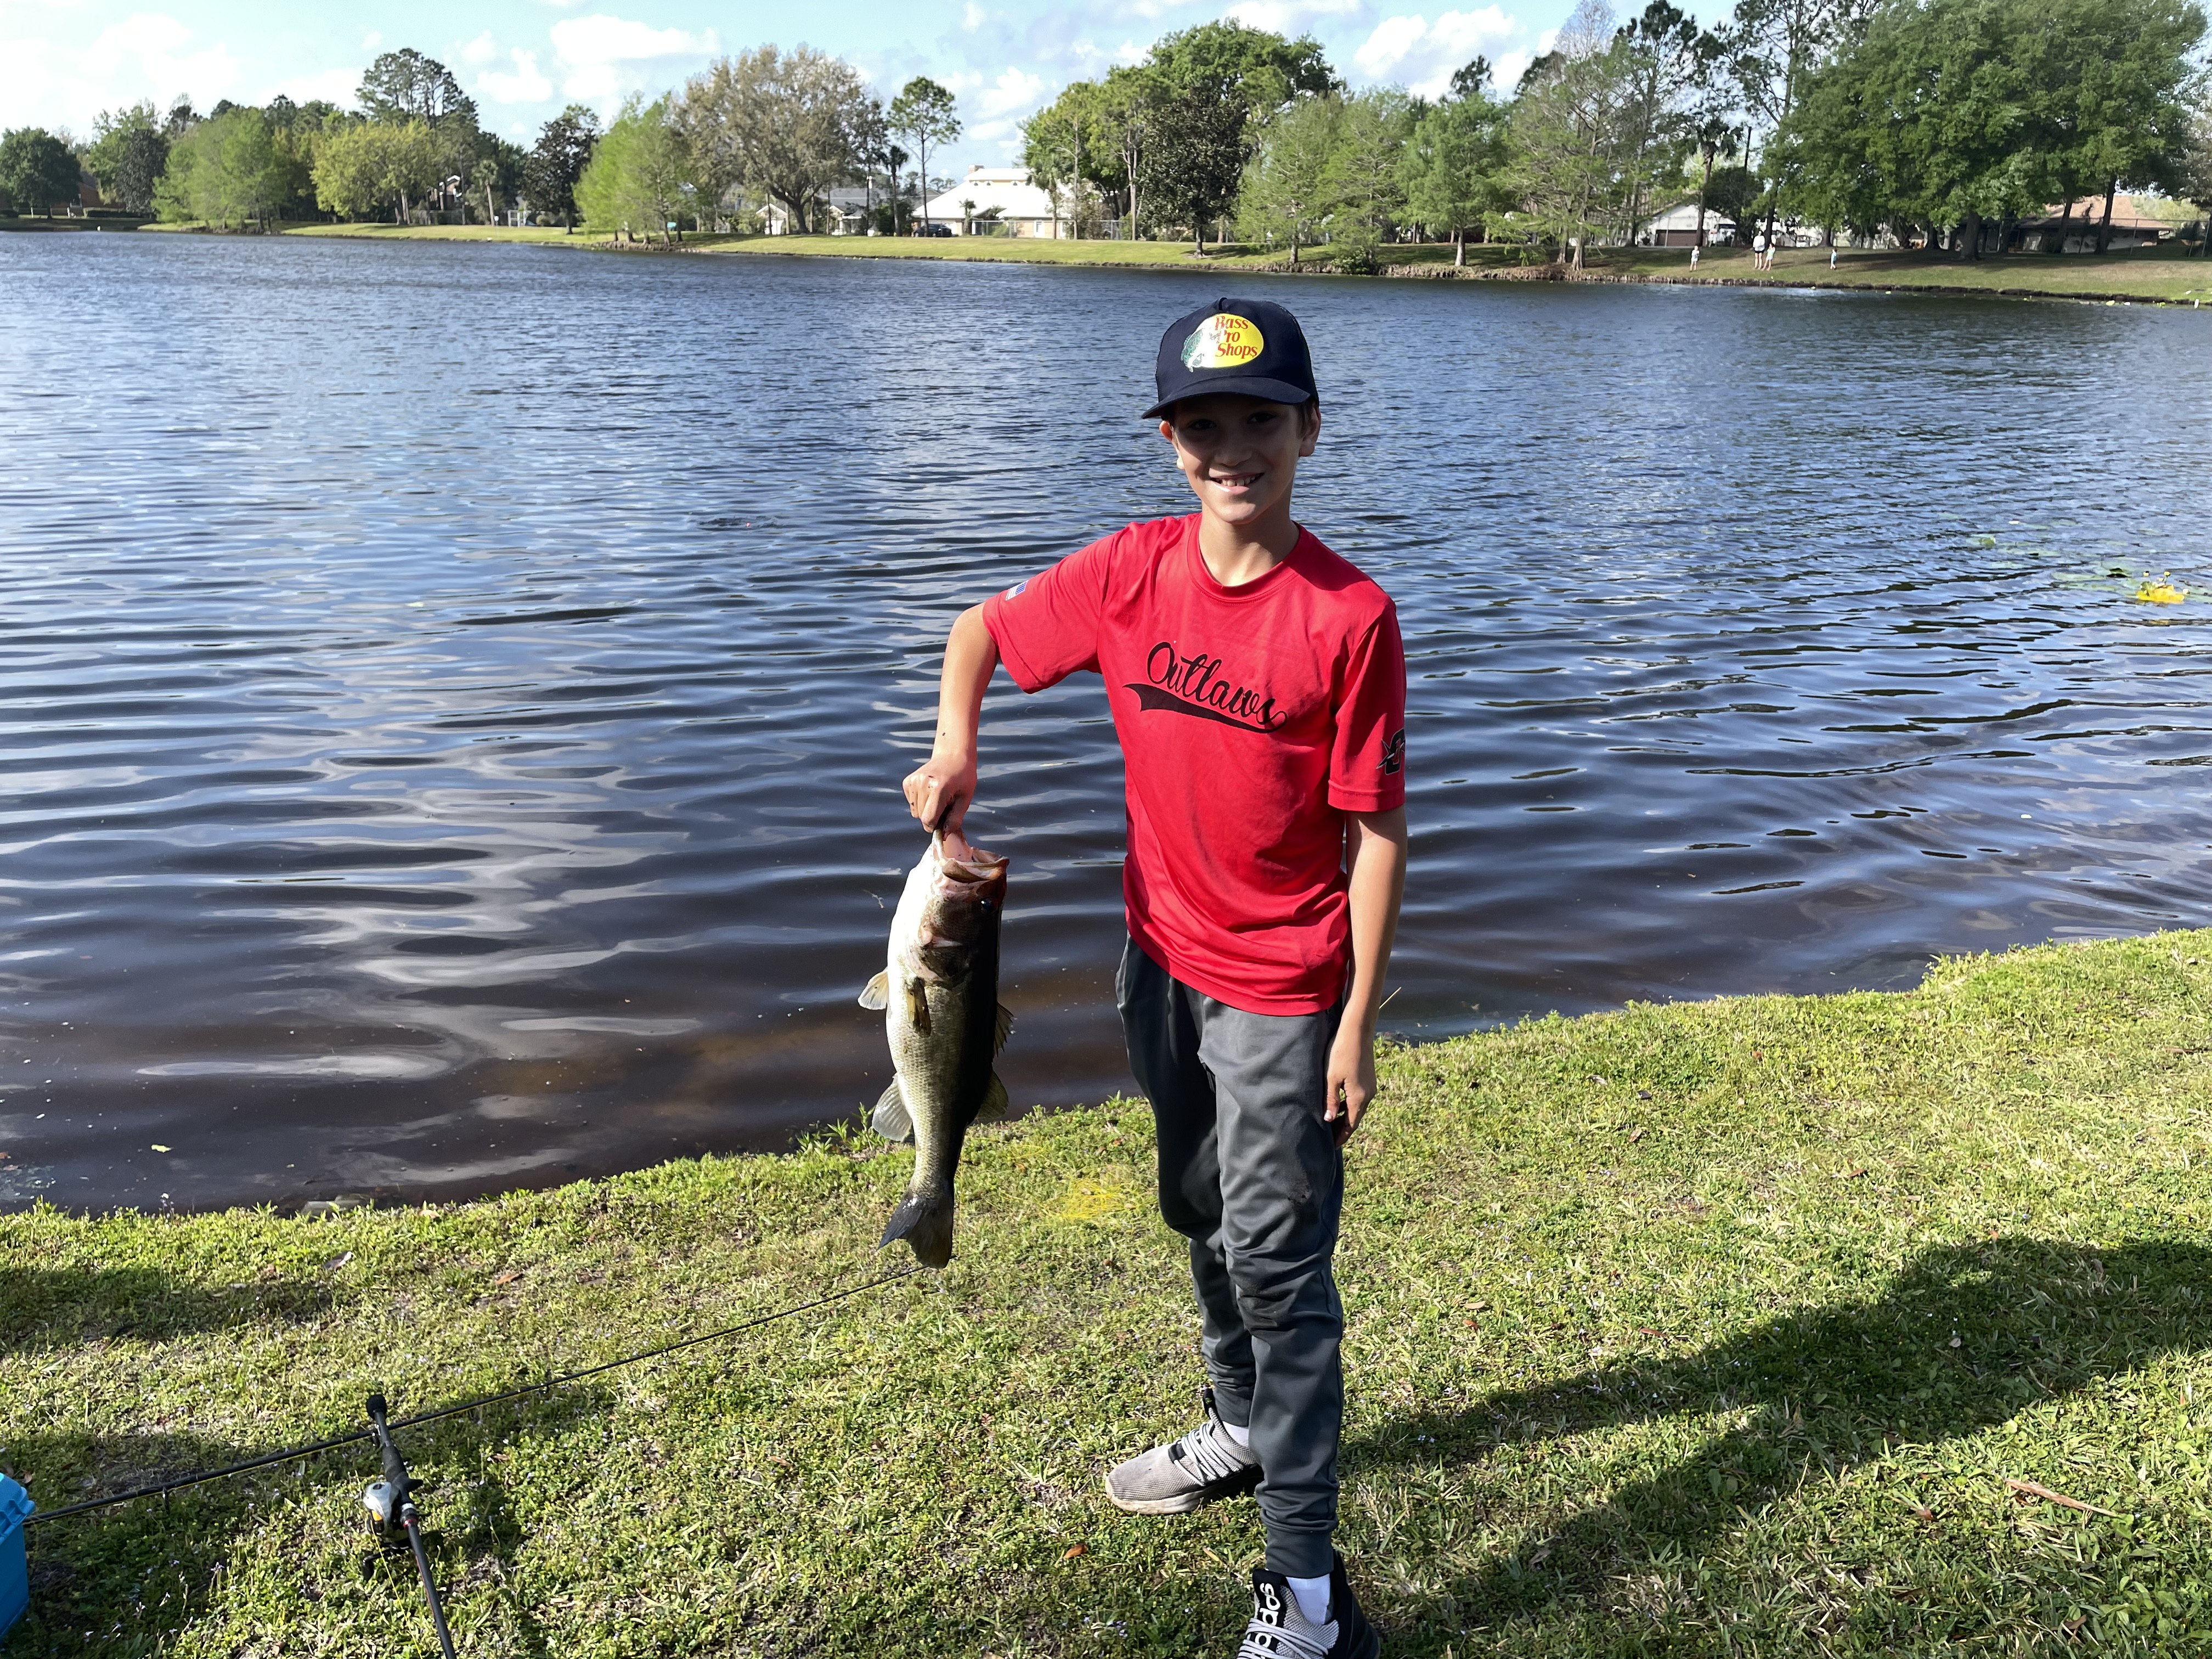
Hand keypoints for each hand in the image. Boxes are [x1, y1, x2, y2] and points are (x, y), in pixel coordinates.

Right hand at [903, 749, 975, 843]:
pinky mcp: (908, 781)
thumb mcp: (965, 798)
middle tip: (945, 804)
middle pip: (921, 817)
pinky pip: (911, 803)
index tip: (944, 821)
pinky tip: (930, 791)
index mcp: (938, 789)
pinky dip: (920, 802)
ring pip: (915, 811)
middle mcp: (922, 784)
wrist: (953, 754)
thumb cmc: (963, 777)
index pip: (928, 820)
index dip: (936, 826)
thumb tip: (944, 836)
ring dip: (926, 809)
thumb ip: (955, 819)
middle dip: (932, 817)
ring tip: (938, 796)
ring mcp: (913, 781)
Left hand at [1324, 1022, 1376, 1147]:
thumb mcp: (1331, 1078)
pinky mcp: (1369, 1079)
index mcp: (1359, 1097)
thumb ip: (1331, 1100)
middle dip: (1343, 1129)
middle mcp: (1369, 1095)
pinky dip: (1350, 1105)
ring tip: (1332, 1123)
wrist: (1357, 1031)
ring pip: (1358, 1108)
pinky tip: (1339, 1104)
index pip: (1351, 1125)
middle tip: (1330, 1138)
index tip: (1332, 1146)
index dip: (1342, 1136)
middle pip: (1356, 1118)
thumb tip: (1329, 1120)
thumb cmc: (1341, 1052)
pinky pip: (1360, 1098)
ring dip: (1347, 1116)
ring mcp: (1371, 1087)